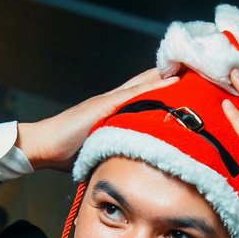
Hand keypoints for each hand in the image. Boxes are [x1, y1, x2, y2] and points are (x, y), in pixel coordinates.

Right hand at [16, 69, 176, 170]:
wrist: (42, 147)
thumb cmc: (65, 153)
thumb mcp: (99, 152)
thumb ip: (114, 153)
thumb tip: (131, 170)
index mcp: (111, 111)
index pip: (141, 95)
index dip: (161, 87)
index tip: (184, 82)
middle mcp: (112, 101)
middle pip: (146, 83)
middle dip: (169, 75)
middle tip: (195, 68)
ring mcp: (108, 100)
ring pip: (145, 83)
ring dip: (168, 75)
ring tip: (192, 67)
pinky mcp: (105, 105)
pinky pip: (135, 93)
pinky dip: (155, 85)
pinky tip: (173, 80)